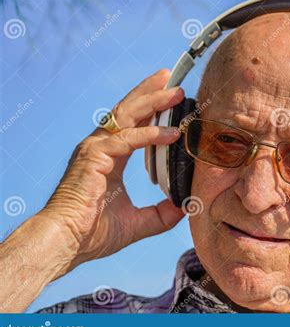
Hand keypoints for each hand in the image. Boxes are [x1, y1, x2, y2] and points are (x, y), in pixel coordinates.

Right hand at [41, 68, 185, 270]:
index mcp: (110, 157)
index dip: (151, 109)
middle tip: (176, 83)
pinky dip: (151, 134)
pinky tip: (172, 134)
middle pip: (129, 110)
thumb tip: (185, 208)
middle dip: (153, 94)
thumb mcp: (138, 222)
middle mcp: (101, 147)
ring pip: (127, 115)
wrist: (67, 243)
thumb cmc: (94, 233)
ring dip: (153, 101)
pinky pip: (128, 139)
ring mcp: (95, 148)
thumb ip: (161, 214)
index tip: (172, 100)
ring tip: (176, 92)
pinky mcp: (94, 156)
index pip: (133, 124)